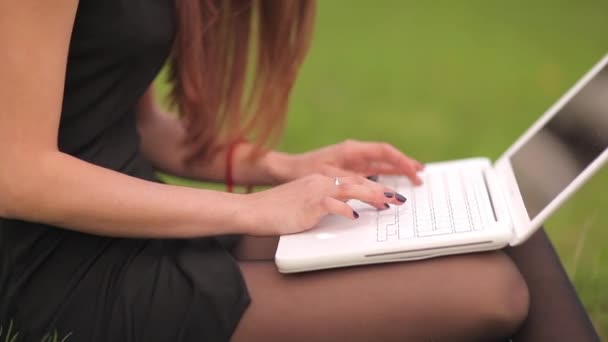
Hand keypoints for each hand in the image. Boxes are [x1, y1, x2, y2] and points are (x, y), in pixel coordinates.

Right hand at [244, 174, 406, 235]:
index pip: (351, 181)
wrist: (253, 210)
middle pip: (355, 182)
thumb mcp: (304, 203)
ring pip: (348, 189)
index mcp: (320, 180)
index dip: (372, 186)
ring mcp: (314, 192)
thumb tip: (344, 212)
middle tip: (398, 198)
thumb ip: (323, 204)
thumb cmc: (277, 210)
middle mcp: (320, 182)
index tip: (388, 194)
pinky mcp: (308, 204)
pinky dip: (344, 210)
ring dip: (370, 196)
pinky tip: (354, 216)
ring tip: (386, 203)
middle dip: (379, 190)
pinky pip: (330, 204)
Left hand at [272, 139, 423, 184]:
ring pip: (381, 164)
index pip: (384, 151)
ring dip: (397, 170)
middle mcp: (355, 153)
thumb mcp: (331, 178)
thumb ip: (355, 185)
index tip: (414, 171)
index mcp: (352, 150)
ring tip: (413, 177)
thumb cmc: (306, 171)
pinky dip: (384, 176)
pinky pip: (372, 171)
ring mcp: (352, 160)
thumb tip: (379, 194)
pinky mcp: (349, 169)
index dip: (402, 161)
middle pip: (386, 157)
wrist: (288, 169)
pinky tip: (391, 183)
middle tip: (420, 175)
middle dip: (404, 165)